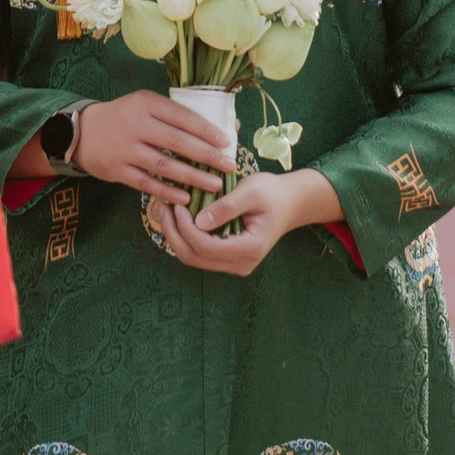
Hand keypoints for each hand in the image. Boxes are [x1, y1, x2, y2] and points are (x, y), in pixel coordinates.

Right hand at [60, 91, 237, 197]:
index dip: (206, 130)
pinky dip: (167, 191)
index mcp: (145, 103)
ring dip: (192, 176)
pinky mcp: (116, 170)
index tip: (227, 142)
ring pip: (164, 165)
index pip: (182, 116)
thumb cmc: (124, 118)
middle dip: (206, 155)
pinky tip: (186, 198)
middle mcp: (135, 124)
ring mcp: (124, 149)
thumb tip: (221, 126)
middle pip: (176, 141)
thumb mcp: (144, 105)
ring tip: (214, 184)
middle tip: (229, 165)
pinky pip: (146, 183)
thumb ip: (175, 116)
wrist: (80, 132)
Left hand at [151, 163, 343, 276]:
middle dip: (174, 232)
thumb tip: (196, 221)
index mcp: (250, 249)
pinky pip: (199, 252)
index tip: (177, 203)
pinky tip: (178, 215)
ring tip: (166, 208)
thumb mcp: (251, 192)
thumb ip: (225, 207)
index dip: (186, 227)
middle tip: (163, 204)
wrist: (290, 202)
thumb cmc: (273, 193)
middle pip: (194, 257)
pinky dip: (185, 235)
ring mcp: (233, 263)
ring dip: (176, 234)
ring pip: (192, 257)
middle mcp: (240, 263)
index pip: (206, 247)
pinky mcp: (226, 257)